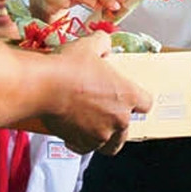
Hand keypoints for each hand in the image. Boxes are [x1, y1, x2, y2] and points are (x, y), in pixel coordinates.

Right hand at [41, 31, 151, 154]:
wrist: (44, 86)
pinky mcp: (82, 143)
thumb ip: (102, 43)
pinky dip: (80, 143)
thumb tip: (103, 45)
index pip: (146, 104)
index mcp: (127, 95)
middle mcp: (119, 118)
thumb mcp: (89, 45)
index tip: (127, 98)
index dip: (137, 100)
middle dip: (118, 123)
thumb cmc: (69, 66)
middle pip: (127, 129)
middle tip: (104, 112)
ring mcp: (101, 134)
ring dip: (101, 135)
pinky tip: (72, 132)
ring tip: (90, 125)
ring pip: (108, 143)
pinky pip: (86, 148)